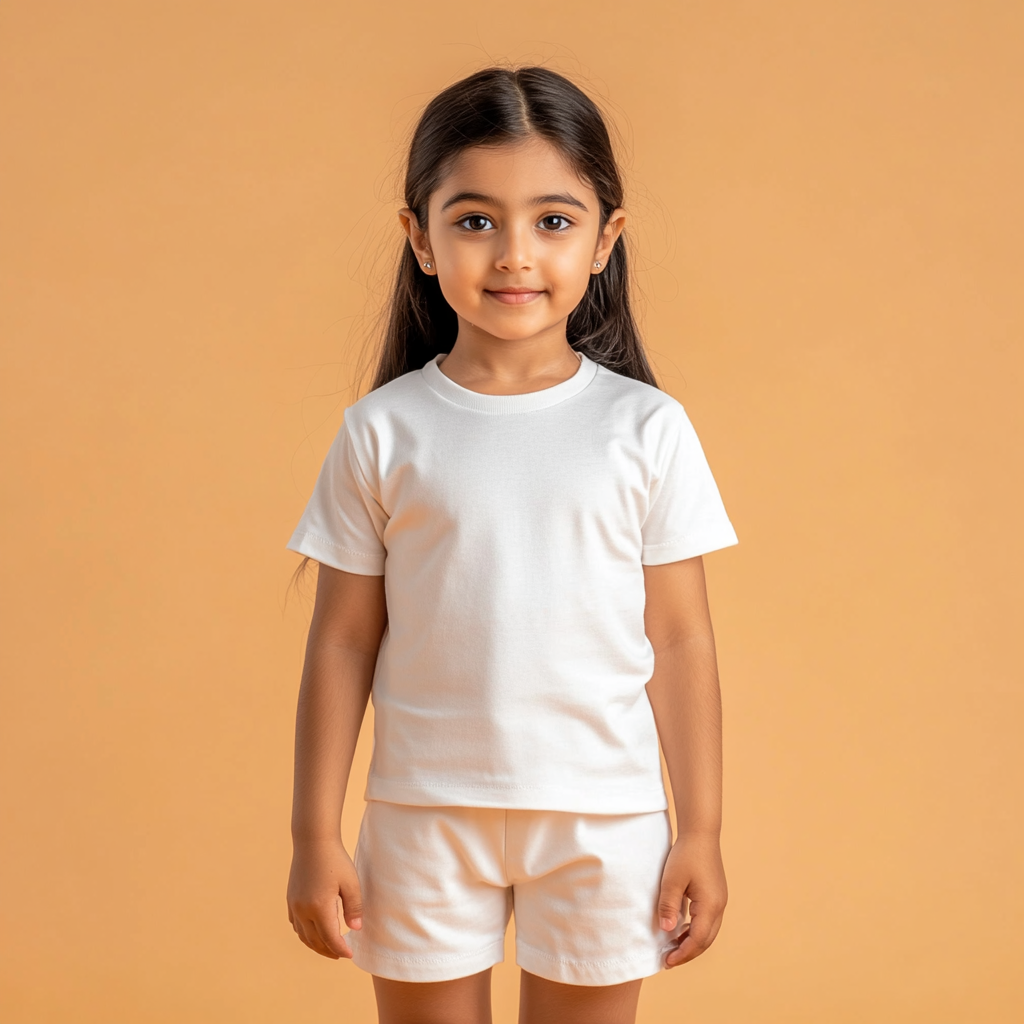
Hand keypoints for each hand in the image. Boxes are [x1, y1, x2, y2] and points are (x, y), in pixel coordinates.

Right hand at [287, 836, 362, 958]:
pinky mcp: (291, 899)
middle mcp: (303, 910)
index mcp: (319, 907)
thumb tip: (355, 929)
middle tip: (341, 955)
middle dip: (328, 951)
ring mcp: (294, 905)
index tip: (350, 955)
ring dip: (315, 945)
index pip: (330, 938)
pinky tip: (313, 932)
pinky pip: (296, 924)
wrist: (313, 840)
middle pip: (315, 941)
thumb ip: (354, 907)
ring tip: (328, 948)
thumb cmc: (335, 859)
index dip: (341, 950)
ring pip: (303, 935)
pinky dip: (305, 934)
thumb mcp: (351, 882)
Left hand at [657, 833, 727, 967]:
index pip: (697, 940)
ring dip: (693, 942)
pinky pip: (708, 921)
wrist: (701, 833)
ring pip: (709, 932)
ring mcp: (720, 901)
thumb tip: (666, 931)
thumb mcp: (671, 880)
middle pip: (706, 940)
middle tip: (669, 960)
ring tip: (674, 948)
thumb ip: (668, 906)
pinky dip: (696, 930)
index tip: (667, 961)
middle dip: (688, 952)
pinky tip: (682, 929)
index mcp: (710, 905)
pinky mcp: (716, 895)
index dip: (682, 953)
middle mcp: (719, 906)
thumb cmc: (686, 854)